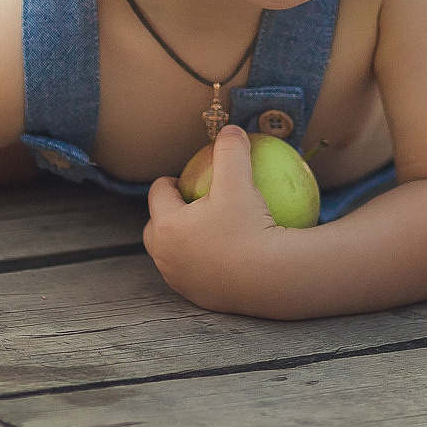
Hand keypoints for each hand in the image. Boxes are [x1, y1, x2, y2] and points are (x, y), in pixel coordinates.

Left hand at [144, 126, 287, 314]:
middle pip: (155, 229)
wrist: (271, 278)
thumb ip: (230, 151)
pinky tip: (225, 254)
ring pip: (171, 255)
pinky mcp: (199, 298)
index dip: (170, 182)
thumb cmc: (250, 227)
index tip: (185, 178)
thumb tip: (230, 128)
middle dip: (166, 215)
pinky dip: (202, 263)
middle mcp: (166, 257)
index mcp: (167, 226)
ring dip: (182, 241)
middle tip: (189, 205)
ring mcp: (181, 281)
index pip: (158, 194)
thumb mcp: (240, 181)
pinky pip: (195, 275)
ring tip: (202, 230)